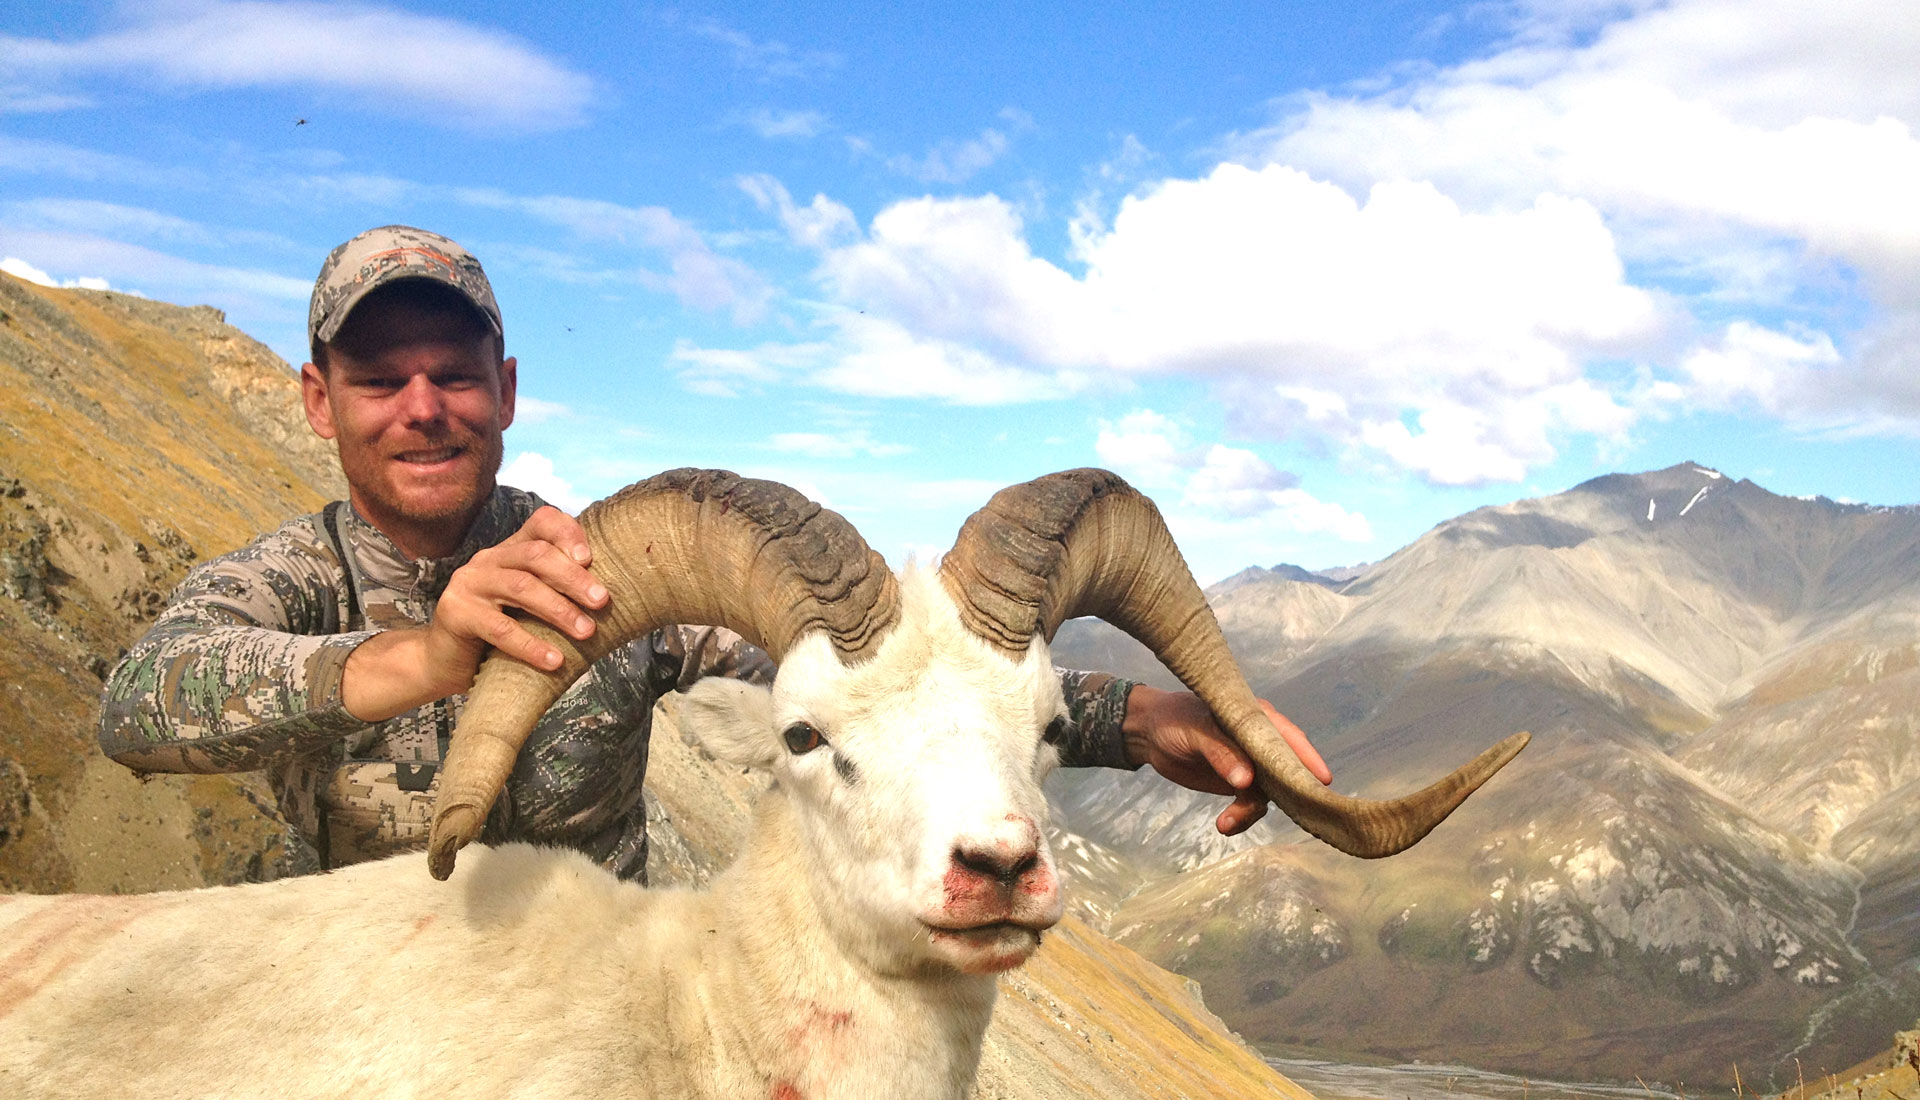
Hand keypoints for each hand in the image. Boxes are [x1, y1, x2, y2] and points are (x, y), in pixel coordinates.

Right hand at [342, 507, 608, 720]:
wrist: (445, 661)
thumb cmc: (500, 633)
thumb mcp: (531, 607)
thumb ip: (557, 592)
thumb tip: (610, 599)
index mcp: (511, 549)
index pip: (542, 522)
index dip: (568, 533)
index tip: (592, 558)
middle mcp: (489, 559)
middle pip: (536, 555)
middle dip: (574, 578)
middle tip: (602, 602)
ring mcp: (469, 582)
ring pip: (520, 586)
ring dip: (559, 609)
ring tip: (587, 632)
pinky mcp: (455, 612)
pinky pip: (499, 627)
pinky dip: (530, 645)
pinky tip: (554, 660)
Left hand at [1121, 686, 1330, 836]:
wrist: (1150, 735)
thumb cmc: (1175, 720)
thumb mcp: (1196, 732)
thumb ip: (1221, 753)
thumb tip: (1247, 780)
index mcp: (1255, 718)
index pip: (1287, 737)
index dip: (1307, 757)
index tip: (1322, 780)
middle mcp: (1259, 742)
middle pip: (1285, 769)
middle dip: (1287, 793)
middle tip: (1290, 813)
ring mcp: (1251, 764)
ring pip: (1267, 793)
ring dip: (1251, 811)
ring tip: (1227, 822)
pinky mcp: (1237, 783)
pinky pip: (1250, 804)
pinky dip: (1240, 817)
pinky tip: (1223, 825)